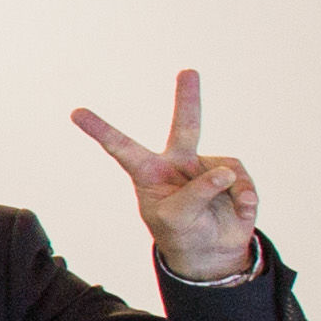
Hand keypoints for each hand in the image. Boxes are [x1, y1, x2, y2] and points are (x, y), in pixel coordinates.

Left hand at [75, 73, 260, 282]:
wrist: (210, 249)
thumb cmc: (181, 232)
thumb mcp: (176, 219)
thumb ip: (196, 194)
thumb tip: (223, 171)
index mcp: (148, 173)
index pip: (122, 148)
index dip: (100, 131)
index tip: (75, 112)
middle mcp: (177, 163)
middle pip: (184, 126)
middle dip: (187, 98)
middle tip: (188, 71)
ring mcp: (206, 166)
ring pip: (225, 169)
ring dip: (230, 190)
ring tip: (225, 208)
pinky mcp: (233, 174)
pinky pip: (243, 181)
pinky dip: (245, 198)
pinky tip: (241, 209)